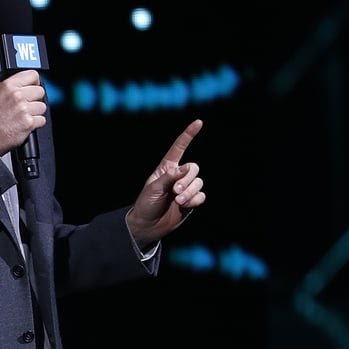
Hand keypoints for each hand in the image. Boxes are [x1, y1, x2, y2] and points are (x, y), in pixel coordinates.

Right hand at [0, 70, 46, 154]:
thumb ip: (14, 88)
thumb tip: (30, 85)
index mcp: (8, 86)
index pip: (33, 75)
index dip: (35, 82)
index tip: (33, 87)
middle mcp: (16, 95)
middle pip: (40, 91)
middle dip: (36, 99)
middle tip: (27, 105)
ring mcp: (23, 109)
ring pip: (43, 106)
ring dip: (36, 112)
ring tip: (24, 116)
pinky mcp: (29, 122)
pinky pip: (42, 120)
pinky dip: (36, 124)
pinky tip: (25, 124)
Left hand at [126, 119, 205, 246]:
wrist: (148, 225)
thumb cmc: (147, 204)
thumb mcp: (154, 188)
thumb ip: (170, 176)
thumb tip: (187, 167)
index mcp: (167, 168)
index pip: (179, 148)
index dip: (189, 135)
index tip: (198, 122)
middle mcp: (178, 176)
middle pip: (194, 168)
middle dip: (187, 180)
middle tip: (175, 191)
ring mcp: (186, 188)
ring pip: (199, 182)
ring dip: (190, 192)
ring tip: (179, 201)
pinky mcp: (192, 201)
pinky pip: (201, 195)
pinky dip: (195, 200)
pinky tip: (185, 205)